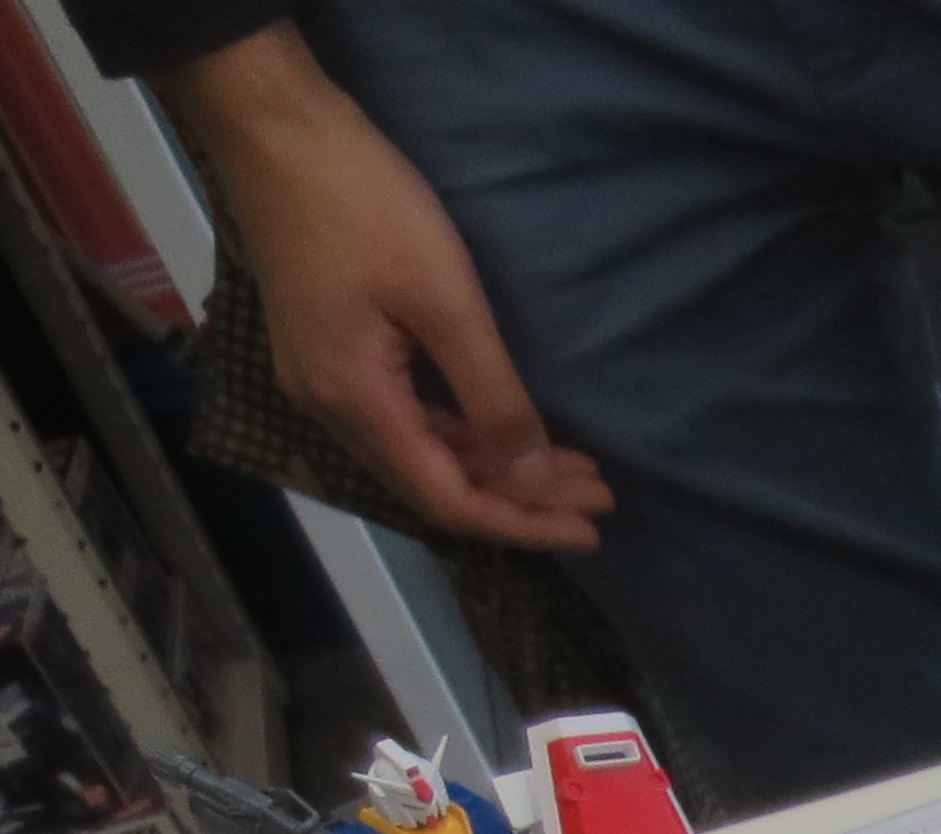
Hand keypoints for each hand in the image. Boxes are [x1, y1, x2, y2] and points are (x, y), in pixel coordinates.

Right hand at [160, 30, 610, 552]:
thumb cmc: (363, 205)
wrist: (273, 127)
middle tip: (599, 497)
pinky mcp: (331, 348)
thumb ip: (491, 396)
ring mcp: (325, 378)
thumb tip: (531, 477)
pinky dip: (464, 429)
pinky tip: (511, 429)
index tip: (589, 532)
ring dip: (498, 464)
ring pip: (423, 450)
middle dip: (521, 497)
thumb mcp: (444, 301)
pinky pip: (405, 414)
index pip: (445, 498)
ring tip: (574, 469)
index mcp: (354, 401)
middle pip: (436, 482)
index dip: (519, 522)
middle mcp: (329, 407)